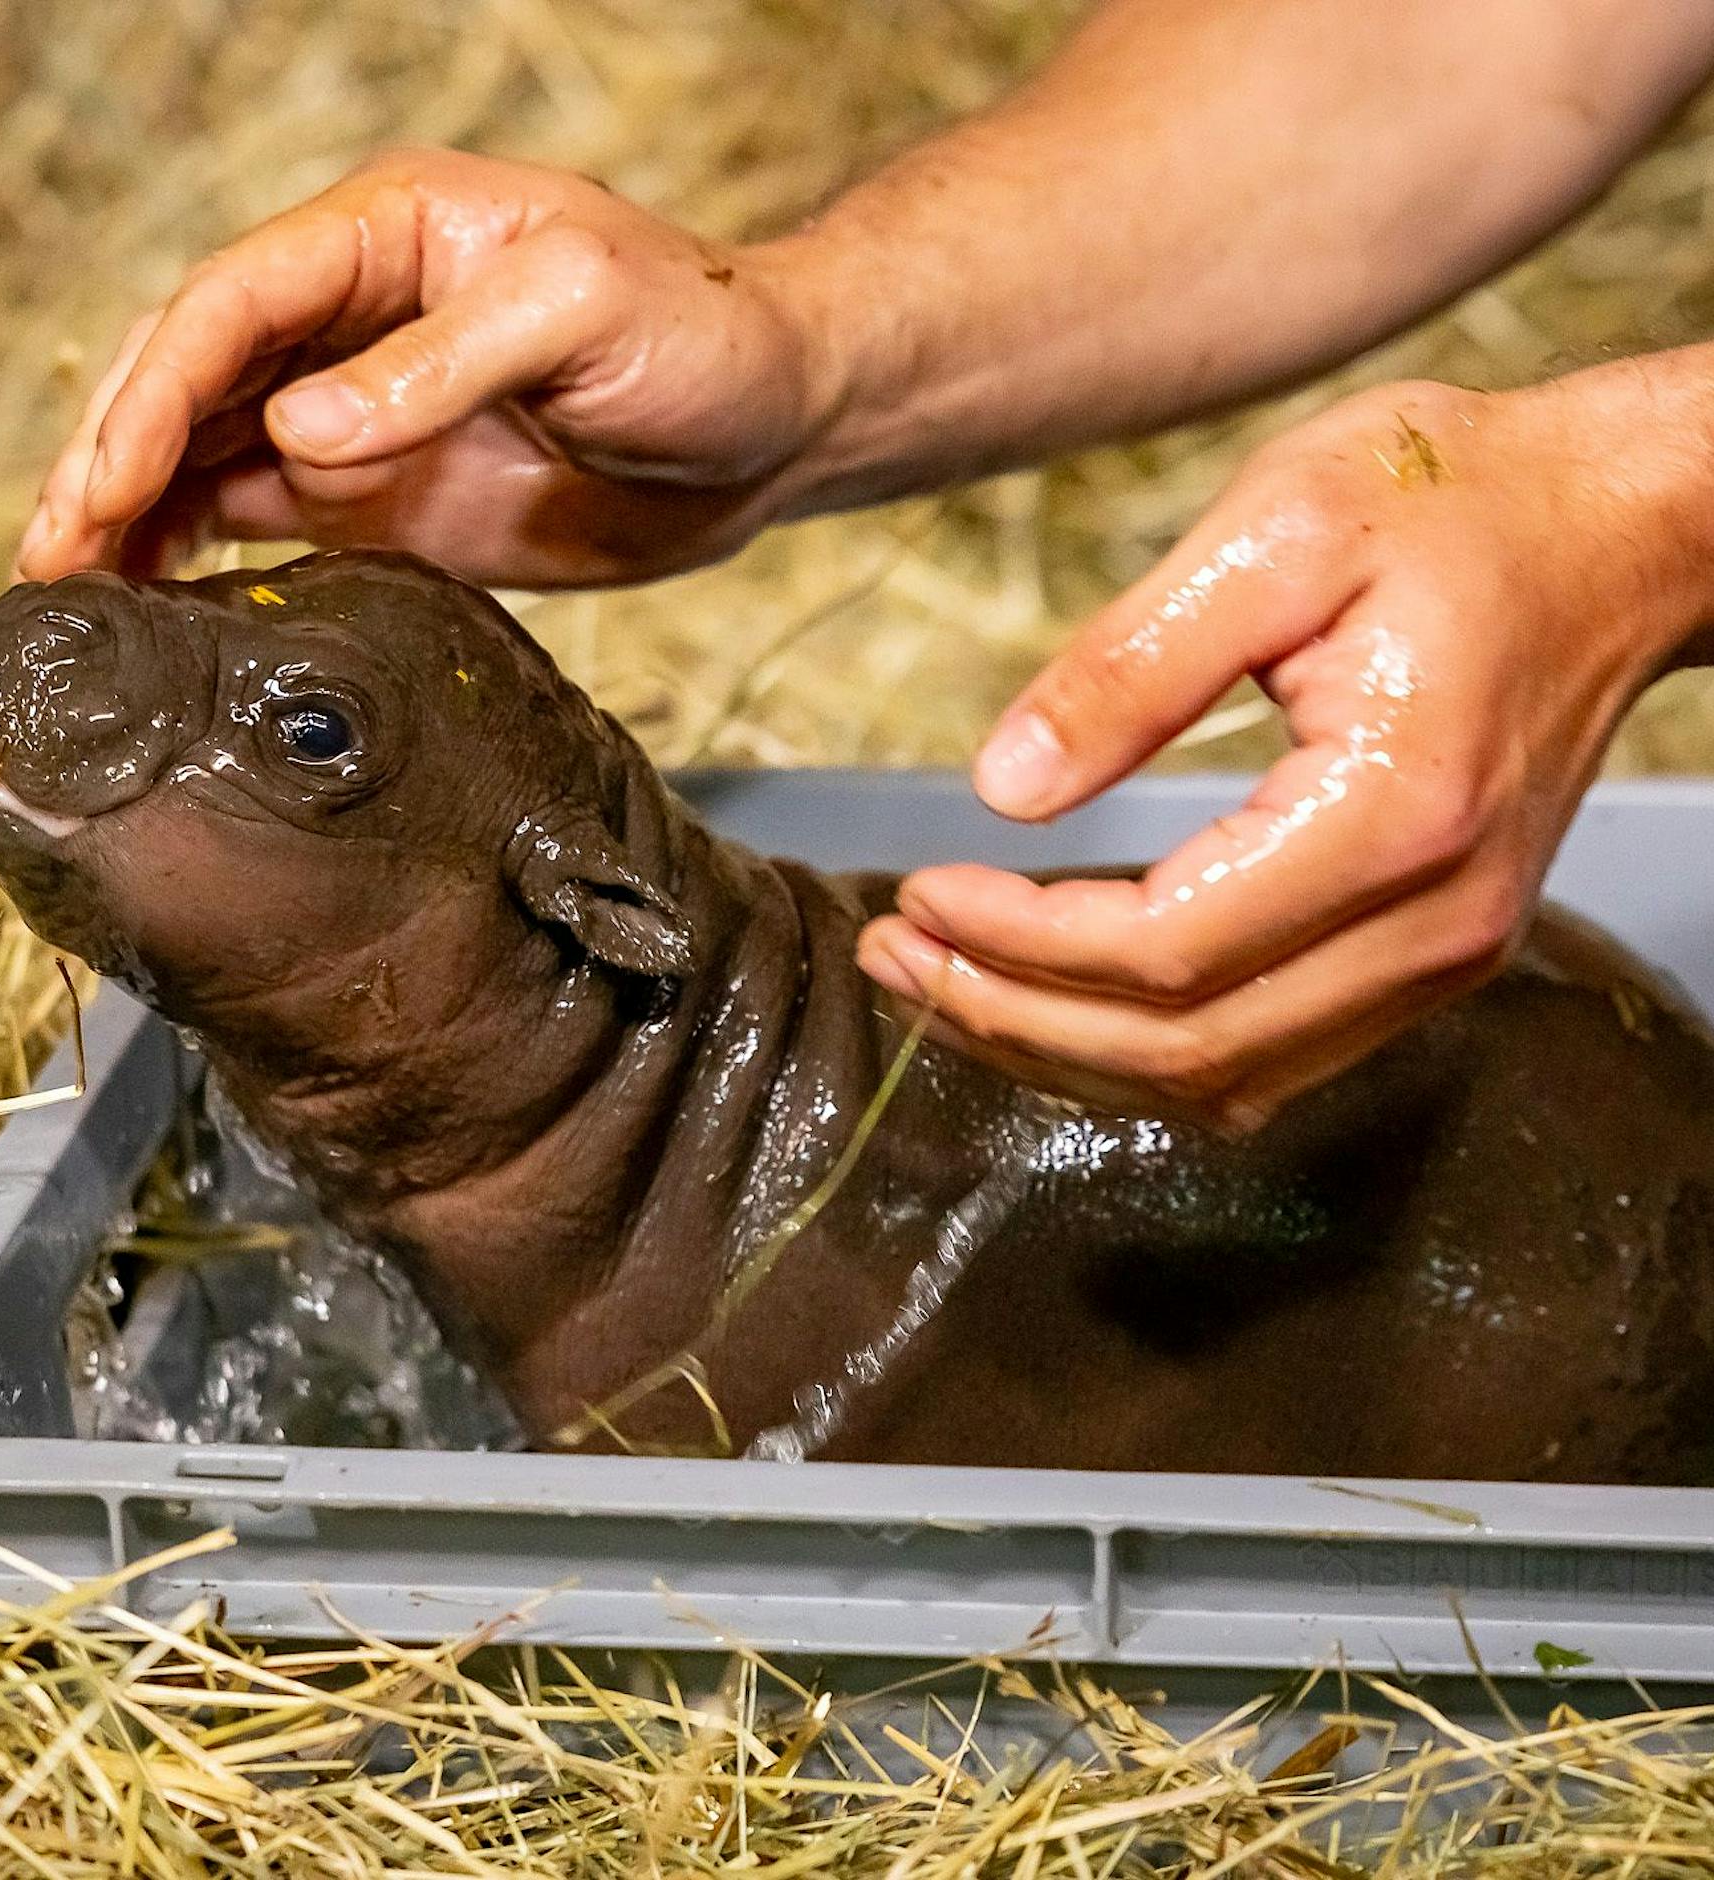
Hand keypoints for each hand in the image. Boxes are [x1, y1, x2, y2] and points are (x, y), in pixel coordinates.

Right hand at [16, 148, 841, 586]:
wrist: (772, 421)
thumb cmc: (700, 333)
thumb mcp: (584, 314)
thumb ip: (442, 366)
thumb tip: (298, 430)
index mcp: (387, 236)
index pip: (232, 302)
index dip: (156, 390)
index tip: (105, 480)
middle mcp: (355, 321)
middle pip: (194, 376)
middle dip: (112, 456)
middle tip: (49, 554)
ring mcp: (368, 414)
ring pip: (213, 452)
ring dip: (136, 514)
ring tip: (69, 591)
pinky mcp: (392, 497)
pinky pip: (270, 519)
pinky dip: (202, 553)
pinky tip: (155, 598)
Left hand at [859, 362, 1713, 1129]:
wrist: (1621, 531)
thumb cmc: (1457, 501)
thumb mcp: (1279, 529)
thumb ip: (1132, 665)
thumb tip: (1001, 790)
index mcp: (1396, 811)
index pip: (1167, 949)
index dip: (1020, 944)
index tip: (918, 894)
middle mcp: (1433, 921)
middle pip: (1184, 1048)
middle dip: (1014, 1017)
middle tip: (894, 957)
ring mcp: (1443, 957)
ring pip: (1220, 1077)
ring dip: (1064, 1050)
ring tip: (942, 981)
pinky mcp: (1429, 955)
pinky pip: (1264, 1054)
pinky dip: (1141, 1047)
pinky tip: (1053, 995)